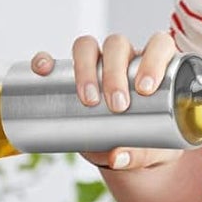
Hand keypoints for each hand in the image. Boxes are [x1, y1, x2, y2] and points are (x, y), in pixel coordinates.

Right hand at [31, 31, 181, 177]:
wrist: (126, 152)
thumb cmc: (148, 142)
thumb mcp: (153, 151)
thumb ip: (140, 155)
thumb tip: (117, 157)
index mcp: (154, 66)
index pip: (158, 44)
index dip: (153, 59)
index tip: (145, 88)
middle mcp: (126, 58)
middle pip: (117, 45)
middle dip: (115, 72)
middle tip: (117, 105)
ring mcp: (97, 64)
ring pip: (88, 47)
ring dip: (86, 67)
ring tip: (88, 99)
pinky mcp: (71, 76)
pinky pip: (56, 61)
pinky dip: (46, 61)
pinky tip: (43, 71)